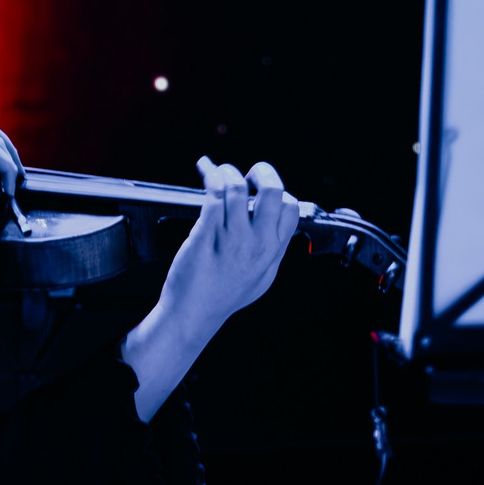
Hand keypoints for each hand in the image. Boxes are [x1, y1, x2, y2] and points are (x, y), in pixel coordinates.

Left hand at [156, 158, 300, 328]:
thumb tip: (280, 228)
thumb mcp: (262, 276)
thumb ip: (273, 250)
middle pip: (272, 191)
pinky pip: (212, 195)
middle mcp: (256, 243)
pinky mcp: (205, 234)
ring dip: (227, 171)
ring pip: (237, 188)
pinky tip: (205, 170)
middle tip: (250, 173)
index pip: (290, 208)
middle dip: (262, 171)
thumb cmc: (224, 296)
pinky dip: (209, 176)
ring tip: (219, 170)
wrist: (193, 314)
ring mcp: (231, 239)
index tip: (263, 189)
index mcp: (272, 251)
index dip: (279, 191)